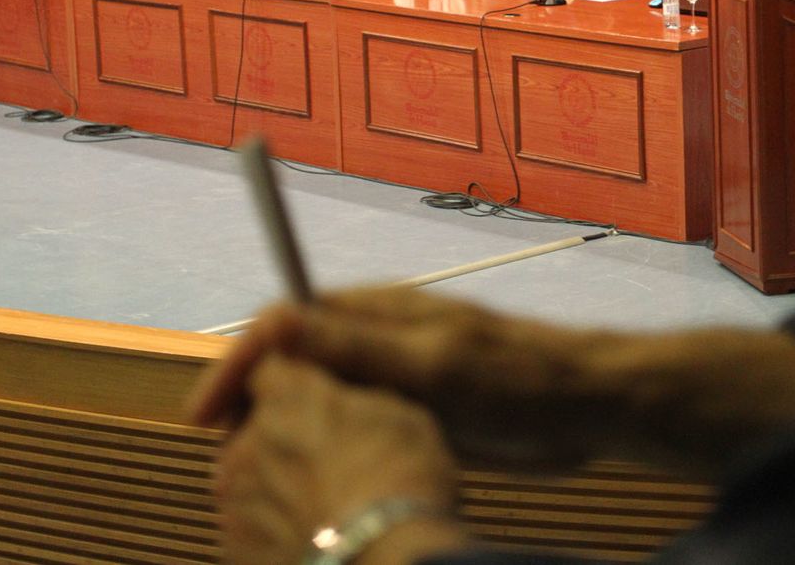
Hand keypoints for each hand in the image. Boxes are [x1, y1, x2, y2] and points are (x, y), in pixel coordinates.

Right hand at [190, 287, 794, 475]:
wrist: (589, 407)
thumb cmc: (520, 381)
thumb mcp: (436, 366)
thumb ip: (360, 346)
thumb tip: (281, 319)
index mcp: (377, 312)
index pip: (283, 323)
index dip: (237, 364)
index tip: (206, 416)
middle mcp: (379, 334)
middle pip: (291, 359)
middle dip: (250, 400)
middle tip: (224, 458)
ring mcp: (397, 370)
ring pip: (318, 394)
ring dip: (281, 426)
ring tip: (253, 478)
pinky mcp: (416, 405)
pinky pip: (352, 421)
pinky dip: (322, 445)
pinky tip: (314, 481)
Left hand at [215, 356, 464, 564]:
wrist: (386, 555)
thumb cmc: (402, 482)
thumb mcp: (400, 413)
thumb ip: (353, 401)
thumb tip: (348, 406)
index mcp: (288, 396)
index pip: (268, 369)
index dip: (291, 382)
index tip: (316, 400)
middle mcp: (249, 440)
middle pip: (254, 427)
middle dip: (283, 438)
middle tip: (329, 460)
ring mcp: (237, 498)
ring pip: (249, 479)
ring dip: (275, 485)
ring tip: (325, 504)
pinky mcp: (236, 546)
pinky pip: (248, 527)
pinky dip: (271, 529)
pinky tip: (313, 534)